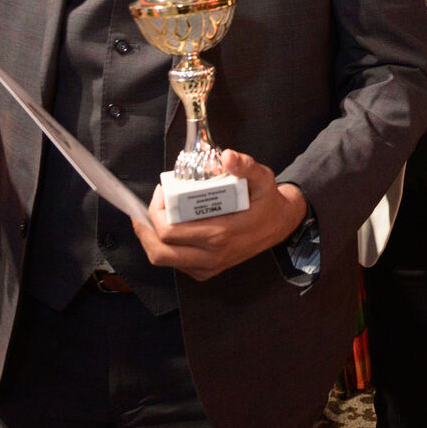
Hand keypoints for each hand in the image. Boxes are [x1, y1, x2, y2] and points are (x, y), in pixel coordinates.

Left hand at [131, 150, 305, 281]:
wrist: (280, 225)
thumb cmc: (267, 201)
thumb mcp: (262, 178)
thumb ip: (246, 166)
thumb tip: (227, 156)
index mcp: (220, 234)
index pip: (170, 232)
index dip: (155, 211)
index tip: (161, 191)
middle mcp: (212, 256)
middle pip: (160, 251)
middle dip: (146, 227)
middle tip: (151, 204)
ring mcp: (208, 266)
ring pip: (164, 260)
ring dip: (151, 238)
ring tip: (150, 216)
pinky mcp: (206, 271)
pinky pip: (175, 263)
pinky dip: (164, 247)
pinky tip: (166, 227)